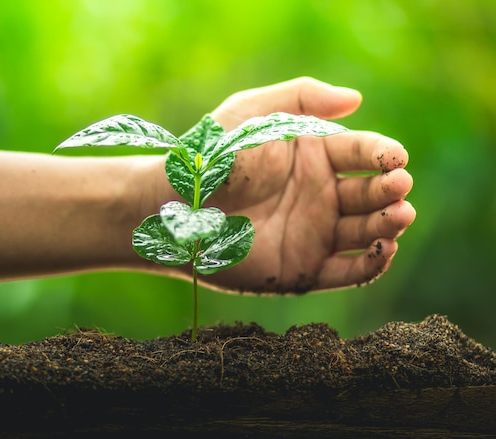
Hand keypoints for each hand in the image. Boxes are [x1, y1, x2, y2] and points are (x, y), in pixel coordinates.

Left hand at [202, 77, 415, 293]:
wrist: (175, 207)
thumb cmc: (210, 156)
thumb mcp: (252, 112)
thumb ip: (301, 98)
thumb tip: (355, 99)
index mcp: (315, 157)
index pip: (363, 153)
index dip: (383, 154)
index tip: (394, 158)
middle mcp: (320, 195)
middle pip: (371, 194)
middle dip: (390, 190)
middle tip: (397, 188)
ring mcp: (314, 234)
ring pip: (366, 232)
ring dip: (388, 225)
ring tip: (398, 215)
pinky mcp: (303, 270)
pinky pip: (346, 273)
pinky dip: (370, 266)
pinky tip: (384, 250)